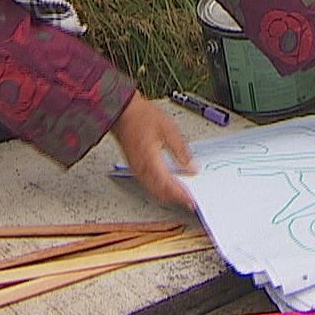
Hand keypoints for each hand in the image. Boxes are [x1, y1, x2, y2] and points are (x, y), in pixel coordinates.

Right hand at [110, 92, 195, 209]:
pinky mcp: (135, 167)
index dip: (181, 195)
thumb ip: (181, 150)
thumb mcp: (168, 128)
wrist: (122, 112)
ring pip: (154, 191)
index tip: (192, 201)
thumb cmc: (142, 116)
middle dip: (176, 199)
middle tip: (190, 202)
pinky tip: (169, 187)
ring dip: (168, 196)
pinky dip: (160, 190)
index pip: (167, 185)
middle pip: (160, 193)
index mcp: (150, 159)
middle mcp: (141, 168)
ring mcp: (137, 169)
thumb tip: (192, 167)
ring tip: (183, 196)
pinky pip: (148, 185)